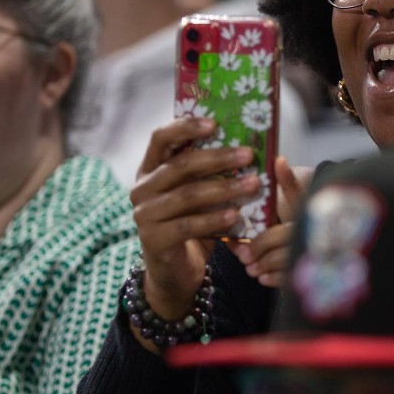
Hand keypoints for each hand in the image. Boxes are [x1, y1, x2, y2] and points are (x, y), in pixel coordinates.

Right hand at [130, 119, 259, 334]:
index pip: (160, 138)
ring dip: (224, 188)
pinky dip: (214, 218)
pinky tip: (237, 215)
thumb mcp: (196, 194)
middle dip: (218, 158)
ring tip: (252, 185)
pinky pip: (188, 225)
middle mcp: (141, 188)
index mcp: (149, 169)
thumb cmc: (191, 223)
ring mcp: (144, 215)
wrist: (174, 270)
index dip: (186, 127)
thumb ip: (208, 173)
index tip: (215, 123)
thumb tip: (245, 147)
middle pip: (180, 165)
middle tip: (248, 155)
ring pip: (187, 194)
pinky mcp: (153, 239)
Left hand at [233, 158, 309, 287]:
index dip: (259, 244)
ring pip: (284, 269)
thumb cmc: (306, 205)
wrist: (328, 220)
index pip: (279, 235)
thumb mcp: (298, 192)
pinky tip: (263, 277)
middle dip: (259, 258)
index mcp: (305, 220)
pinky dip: (274, 280)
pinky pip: (291, 281)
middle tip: (243, 259)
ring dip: (264, 269)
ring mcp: (311, 258)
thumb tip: (278, 159)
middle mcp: (310, 240)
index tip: (242, 249)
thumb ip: (287, 180)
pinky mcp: (311, 272)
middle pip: (280, 256)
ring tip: (251, 268)